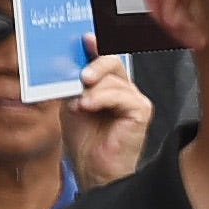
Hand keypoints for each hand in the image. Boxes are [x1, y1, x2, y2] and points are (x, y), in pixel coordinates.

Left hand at [61, 45, 152, 182]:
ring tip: (80, 105)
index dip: (96, 45)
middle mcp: (124, 89)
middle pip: (113, 62)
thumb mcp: (71, 103)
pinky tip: (89, 107)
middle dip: (95, 63)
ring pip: (114, 79)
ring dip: (93, 90)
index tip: (84, 38)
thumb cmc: (85, 142)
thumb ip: (72, 83)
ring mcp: (135, 100)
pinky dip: (102, 98)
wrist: (93, 169)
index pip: (104, 58)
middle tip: (81, 76)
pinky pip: (122, 95)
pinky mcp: (141, 112)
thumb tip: (67, 64)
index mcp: (108, 85)